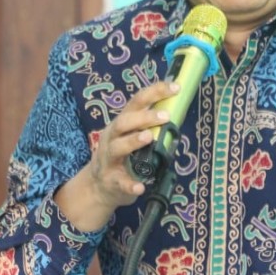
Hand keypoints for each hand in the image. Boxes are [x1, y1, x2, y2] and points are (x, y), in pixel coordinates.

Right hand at [55, 81, 178, 231]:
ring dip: (133, 141)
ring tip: (149, 137)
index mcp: (122, 123)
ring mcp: (109, 159)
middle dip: (144, 117)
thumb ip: (149, 126)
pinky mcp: (111, 181)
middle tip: (165, 116)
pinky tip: (140, 187)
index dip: (155, 92)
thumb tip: (176, 114)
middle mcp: (112, 137)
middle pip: (124, 122)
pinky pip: (120, 182)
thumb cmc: (122, 157)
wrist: (99, 187)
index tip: (175, 87)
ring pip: (118, 147)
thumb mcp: (131, 137)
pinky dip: (130, 185)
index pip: (137, 102)